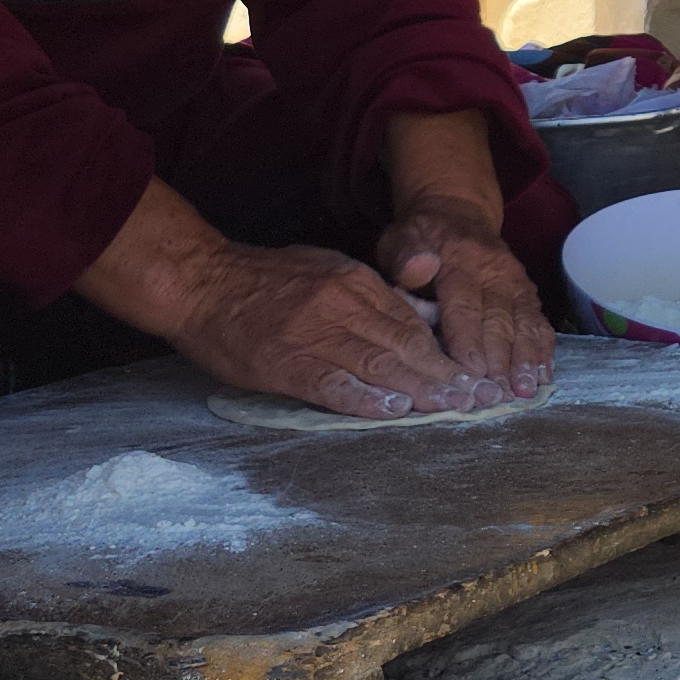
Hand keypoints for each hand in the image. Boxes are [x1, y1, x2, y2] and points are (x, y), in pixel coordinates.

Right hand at [167, 236, 482, 418]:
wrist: (200, 283)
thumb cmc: (265, 279)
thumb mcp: (328, 269)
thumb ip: (374, 294)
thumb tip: (424, 314)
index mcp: (354, 282)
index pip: (412, 323)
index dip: (446, 352)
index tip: (474, 375)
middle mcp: (340, 306)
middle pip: (404, 345)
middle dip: (445, 375)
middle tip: (479, 400)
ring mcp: (312, 335)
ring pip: (377, 364)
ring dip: (419, 390)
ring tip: (451, 408)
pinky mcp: (285, 363)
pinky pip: (333, 384)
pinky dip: (365, 399)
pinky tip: (392, 411)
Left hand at [379, 196, 554, 405]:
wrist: (457, 212)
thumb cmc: (421, 237)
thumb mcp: (400, 238)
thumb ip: (405, 256)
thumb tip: (418, 269)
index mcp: (460, 259)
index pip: (464, 304)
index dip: (467, 340)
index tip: (470, 373)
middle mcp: (495, 269)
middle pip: (499, 319)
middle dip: (500, 360)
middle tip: (499, 394)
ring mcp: (515, 280)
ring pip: (524, 322)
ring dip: (526, 359)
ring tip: (525, 391)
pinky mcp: (527, 291)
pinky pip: (539, 321)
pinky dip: (543, 349)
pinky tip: (543, 376)